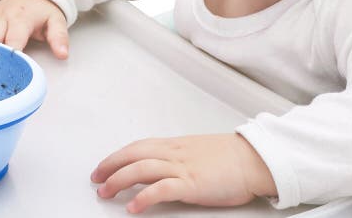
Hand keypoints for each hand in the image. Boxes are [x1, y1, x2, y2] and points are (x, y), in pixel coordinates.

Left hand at [90, 133, 276, 213]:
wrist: (255, 159)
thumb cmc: (232, 157)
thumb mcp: (200, 151)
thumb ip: (181, 157)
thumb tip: (165, 164)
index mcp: (177, 145)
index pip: (139, 146)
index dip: (118, 155)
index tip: (104, 164)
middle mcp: (176, 153)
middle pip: (134, 155)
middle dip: (110, 165)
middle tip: (96, 178)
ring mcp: (183, 168)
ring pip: (141, 169)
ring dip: (119, 180)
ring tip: (105, 192)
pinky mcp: (192, 184)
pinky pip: (162, 189)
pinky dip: (144, 197)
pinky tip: (133, 207)